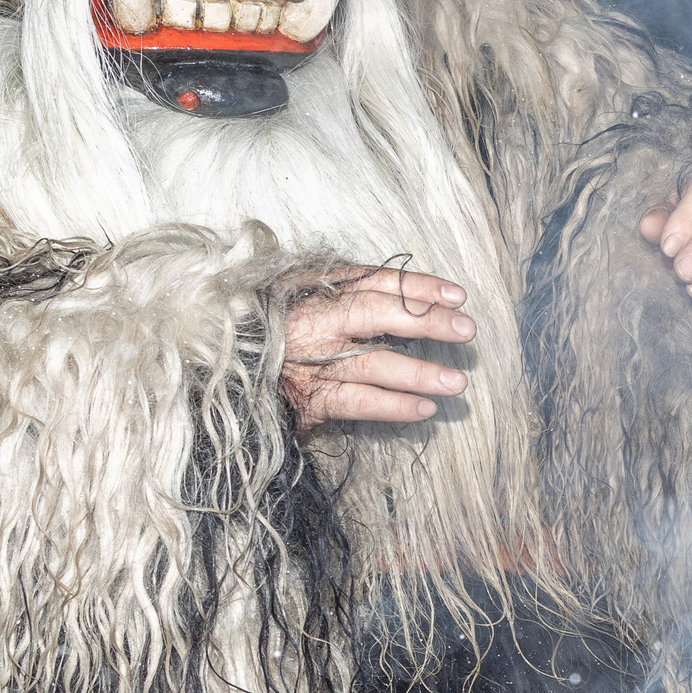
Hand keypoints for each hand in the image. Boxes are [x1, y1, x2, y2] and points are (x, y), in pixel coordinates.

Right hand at [280, 265, 474, 429]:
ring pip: (372, 363)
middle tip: (466, 330)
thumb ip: (343, 294)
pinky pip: (357, 402)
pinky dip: (393, 406)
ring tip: (457, 382)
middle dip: (426, 322)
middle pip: (377, 314)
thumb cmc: (273, 333)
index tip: (457, 296)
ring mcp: (311, 361)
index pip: (375, 282)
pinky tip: (424, 410)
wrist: (225, 368)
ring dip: (419, 374)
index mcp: (317, 292)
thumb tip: (405, 297)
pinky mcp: (307, 397)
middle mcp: (316, 322)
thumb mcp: (299, 299)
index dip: (418, 287)